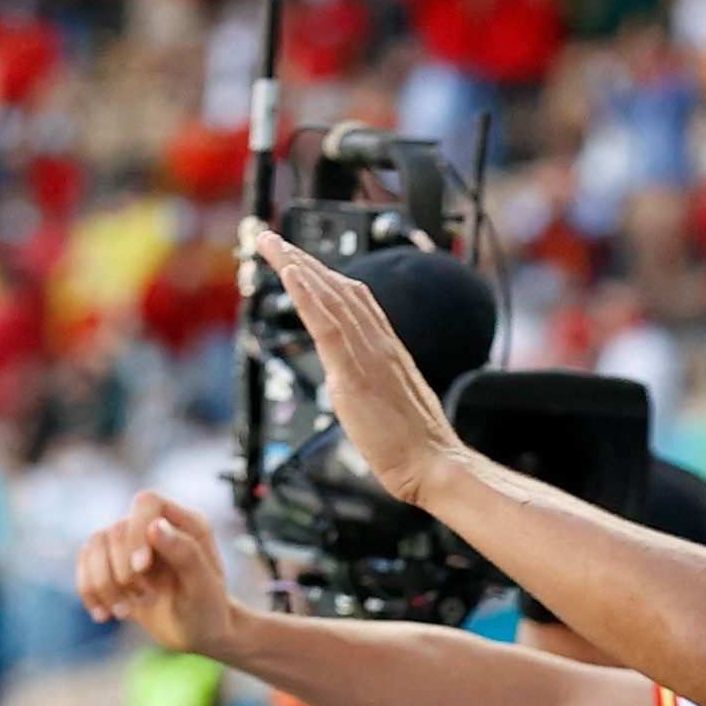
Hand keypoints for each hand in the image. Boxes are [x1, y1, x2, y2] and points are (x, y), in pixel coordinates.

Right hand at [76, 491, 241, 656]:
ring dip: (104, 583)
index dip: (137, 531)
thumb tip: (155, 526)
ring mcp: (132, 543)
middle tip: (147, 599)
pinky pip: (85, 563)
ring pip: (95, 544)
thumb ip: (185, 554)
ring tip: (125, 613)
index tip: (141, 568)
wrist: (198, 635)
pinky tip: (103, 615)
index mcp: (185, 523)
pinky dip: (89, 590)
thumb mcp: (204, 588)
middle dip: (124, 571)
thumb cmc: (208, 611)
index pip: (147, 502)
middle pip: (117, 529)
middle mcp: (155, 526)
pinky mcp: (113, 563)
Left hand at [251, 224, 467, 505]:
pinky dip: (306, 296)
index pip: (353, 300)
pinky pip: (327, 326)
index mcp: (388, 349)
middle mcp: (378, 343)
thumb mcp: (396, 407)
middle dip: (302, 260)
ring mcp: (367, 356)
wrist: (435, 465)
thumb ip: (375, 388)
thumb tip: (354, 388)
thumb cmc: (419, 448)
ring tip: (270, 244)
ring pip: (329, 297)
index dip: (324, 276)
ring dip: (296, 266)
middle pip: (337, 288)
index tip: (300, 260)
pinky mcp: (354, 375)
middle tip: (272, 240)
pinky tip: (288, 274)